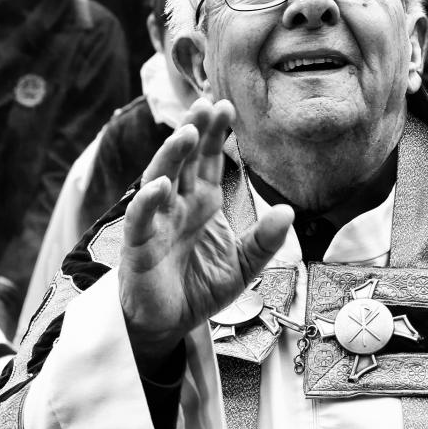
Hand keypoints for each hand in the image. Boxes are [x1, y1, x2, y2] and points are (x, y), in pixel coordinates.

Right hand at [118, 99, 293, 373]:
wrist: (170, 324)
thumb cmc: (201, 286)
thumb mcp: (244, 265)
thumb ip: (265, 240)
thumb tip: (288, 211)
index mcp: (202, 201)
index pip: (206, 159)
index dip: (214, 134)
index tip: (226, 106)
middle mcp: (177, 204)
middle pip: (182, 159)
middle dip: (192, 131)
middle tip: (205, 104)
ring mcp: (156, 222)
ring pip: (158, 180)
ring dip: (169, 156)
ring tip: (185, 134)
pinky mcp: (139, 246)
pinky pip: (140, 220)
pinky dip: (147, 203)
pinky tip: (159, 187)